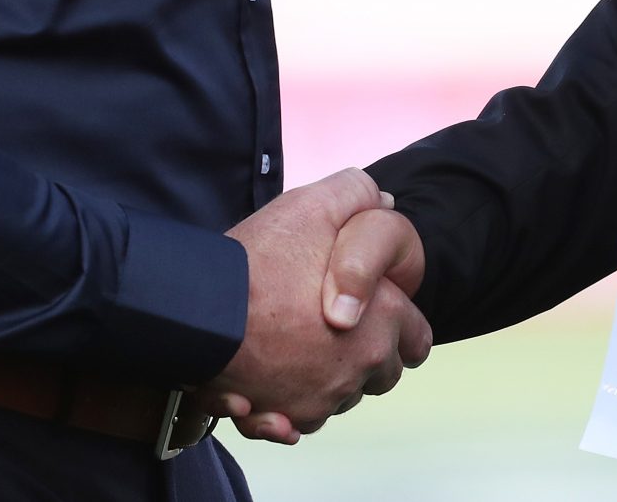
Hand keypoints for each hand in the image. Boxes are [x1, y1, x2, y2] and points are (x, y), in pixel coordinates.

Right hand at [194, 168, 432, 441]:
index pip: (418, 338)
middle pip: (384, 372)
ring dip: (327, 379)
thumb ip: (356, 195)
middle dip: (367, 355)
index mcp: (382, 317)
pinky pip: (302, 421)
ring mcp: (324, 397)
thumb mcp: (313, 205)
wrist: (197, 309)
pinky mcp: (288, 417)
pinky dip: (289, 409)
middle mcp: (361, 365)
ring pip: (342, 396)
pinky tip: (270, 387)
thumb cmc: (257, 261)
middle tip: (331, 327)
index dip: (398, 323)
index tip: (374, 313)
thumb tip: (382, 201)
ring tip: (295, 348)